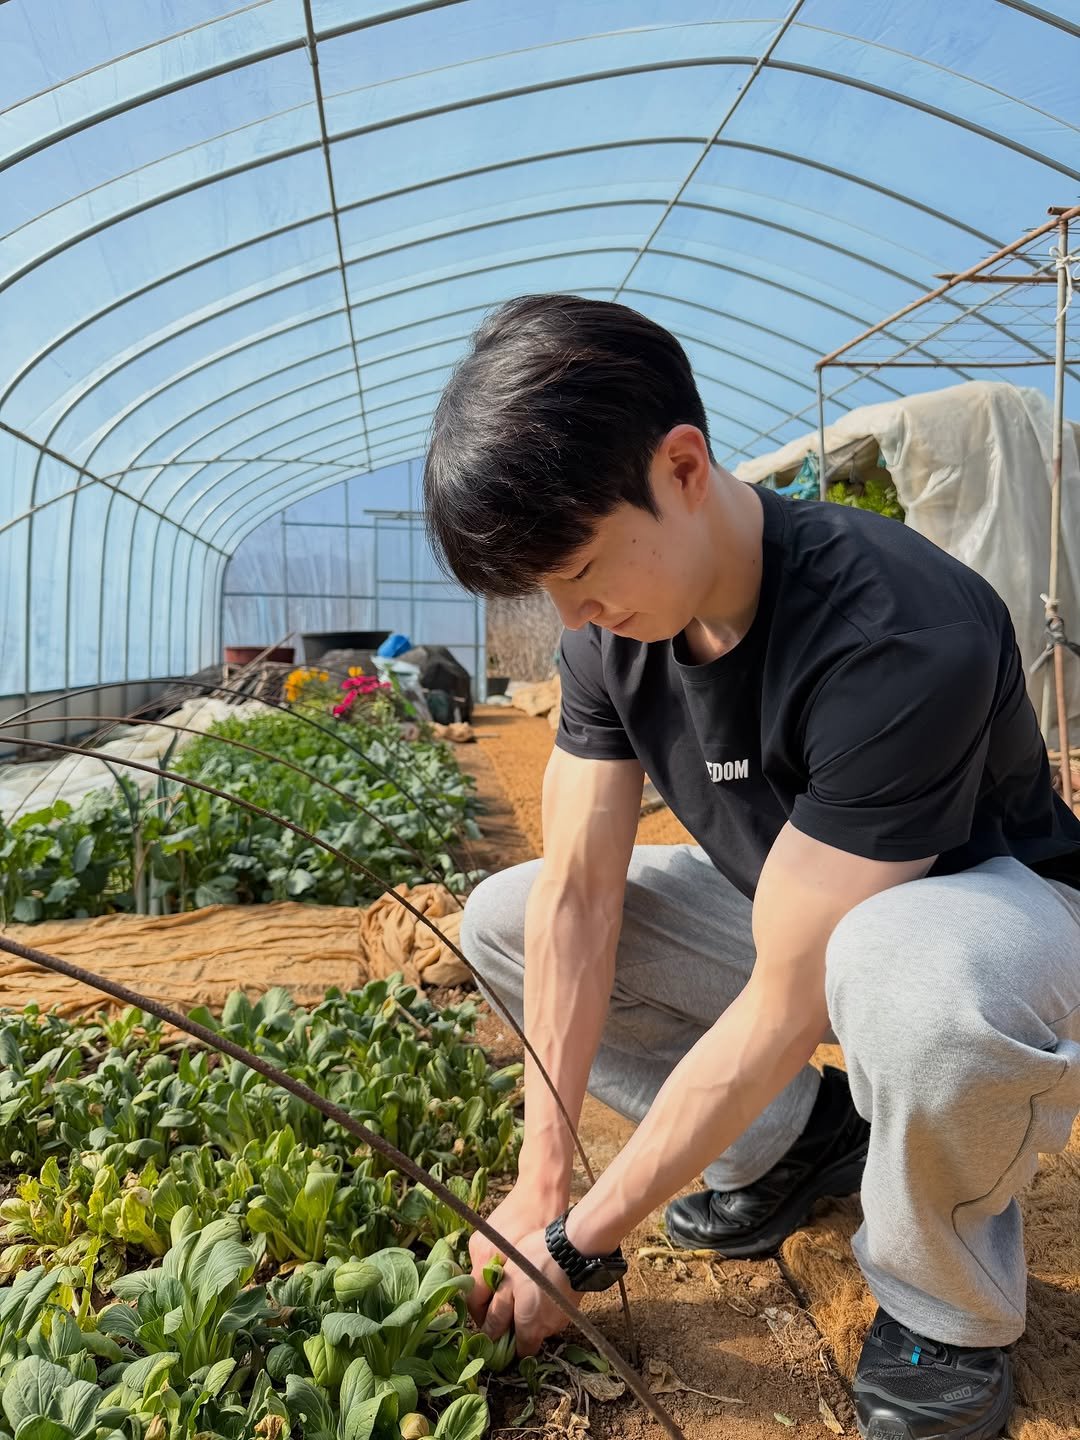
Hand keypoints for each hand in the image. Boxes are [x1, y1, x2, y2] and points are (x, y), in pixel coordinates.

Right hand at [466, 1181, 565, 1328]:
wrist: (540, 1186)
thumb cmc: (543, 1222)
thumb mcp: (536, 1261)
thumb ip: (522, 1290)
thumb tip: (520, 1319)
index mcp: (487, 1259)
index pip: (475, 1302)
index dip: (484, 1322)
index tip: (496, 1336)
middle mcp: (478, 1250)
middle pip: (474, 1292)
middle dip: (486, 1312)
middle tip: (502, 1329)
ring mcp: (479, 1240)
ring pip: (480, 1278)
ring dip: (491, 1294)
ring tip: (509, 1308)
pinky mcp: (484, 1234)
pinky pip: (485, 1263)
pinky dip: (494, 1276)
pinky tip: (510, 1283)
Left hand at [480, 1225, 579, 1356]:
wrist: (572, 1247)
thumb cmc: (534, 1263)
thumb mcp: (507, 1284)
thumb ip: (498, 1313)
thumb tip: (489, 1335)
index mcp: (531, 1328)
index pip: (520, 1352)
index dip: (508, 1343)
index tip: (499, 1328)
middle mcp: (549, 1329)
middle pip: (531, 1337)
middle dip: (520, 1325)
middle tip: (511, 1301)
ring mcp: (563, 1317)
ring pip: (543, 1323)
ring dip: (533, 1312)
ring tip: (525, 1287)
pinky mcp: (572, 1304)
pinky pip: (553, 1311)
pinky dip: (545, 1303)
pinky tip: (540, 1284)